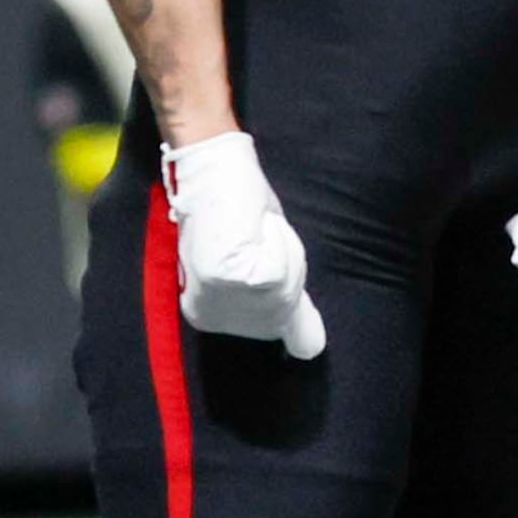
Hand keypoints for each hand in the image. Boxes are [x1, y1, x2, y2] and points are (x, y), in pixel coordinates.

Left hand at [161, 134, 325, 357]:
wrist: (212, 169)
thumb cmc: (235, 210)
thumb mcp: (260, 265)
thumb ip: (280, 308)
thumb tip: (311, 349)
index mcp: (206, 317)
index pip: (274, 325)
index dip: (282, 282)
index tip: (257, 252)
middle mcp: (209, 317)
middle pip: (282, 312)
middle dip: (286, 271)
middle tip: (260, 237)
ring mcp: (217, 299)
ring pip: (284, 293)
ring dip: (284, 255)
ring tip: (258, 230)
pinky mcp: (228, 278)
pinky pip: (279, 271)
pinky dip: (279, 243)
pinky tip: (257, 228)